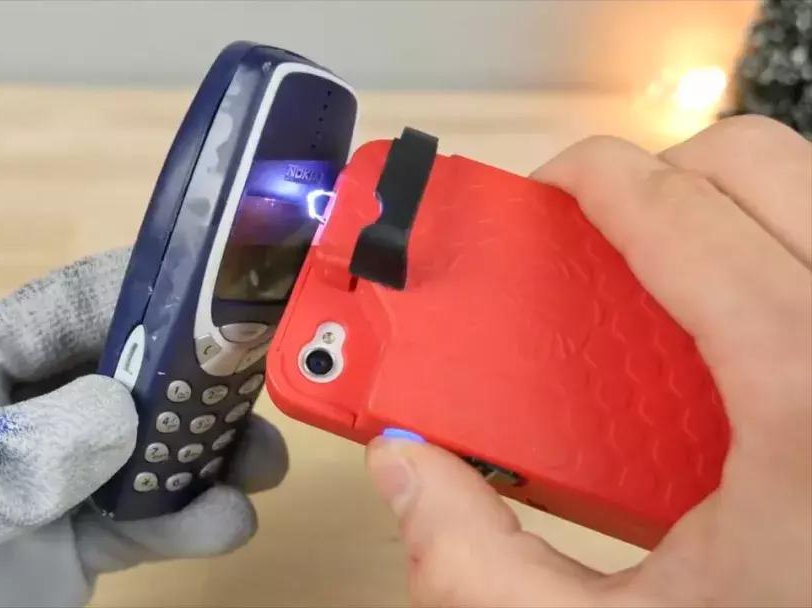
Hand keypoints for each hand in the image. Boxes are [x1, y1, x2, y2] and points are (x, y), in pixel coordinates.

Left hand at [0, 249, 287, 606]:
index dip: (134, 292)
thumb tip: (109, 414)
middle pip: (121, 375)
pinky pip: (144, 523)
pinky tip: (223, 523)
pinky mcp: (66, 553)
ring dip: (210, 448)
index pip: (52, 318)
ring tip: (256, 471)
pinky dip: (194, 518)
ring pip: (147, 449)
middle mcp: (9, 427)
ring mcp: (43, 492)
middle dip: (195, 377)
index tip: (216, 288)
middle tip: (257, 393)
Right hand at [365, 116, 810, 606]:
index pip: (686, 217)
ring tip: (665, 278)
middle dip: (666, 175)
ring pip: (807, 204)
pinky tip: (731, 348)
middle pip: (765, 167)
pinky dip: (773, 267)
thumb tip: (412, 473)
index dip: (598, 178)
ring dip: (728, 216)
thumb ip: (479, 562)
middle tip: (601, 229)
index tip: (557, 184)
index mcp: (806, 399)